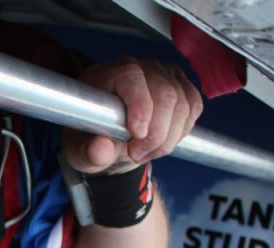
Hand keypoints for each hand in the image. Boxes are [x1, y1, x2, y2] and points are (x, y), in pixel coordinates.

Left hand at [62, 57, 202, 173]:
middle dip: (156, 133)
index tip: (137, 135)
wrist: (108, 136)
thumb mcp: (80, 151)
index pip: (130, 77)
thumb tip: (100, 150)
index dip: (140, 106)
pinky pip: (193, 107)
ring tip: (145, 152)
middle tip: (136, 154)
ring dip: (168, 137)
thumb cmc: (92, 138)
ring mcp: (163, 73)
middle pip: (164, 93)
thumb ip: (87, 152)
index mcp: (107, 74)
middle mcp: (138, 67)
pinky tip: (162, 142)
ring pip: (182, 104)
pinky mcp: (181, 84)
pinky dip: (181, 131)